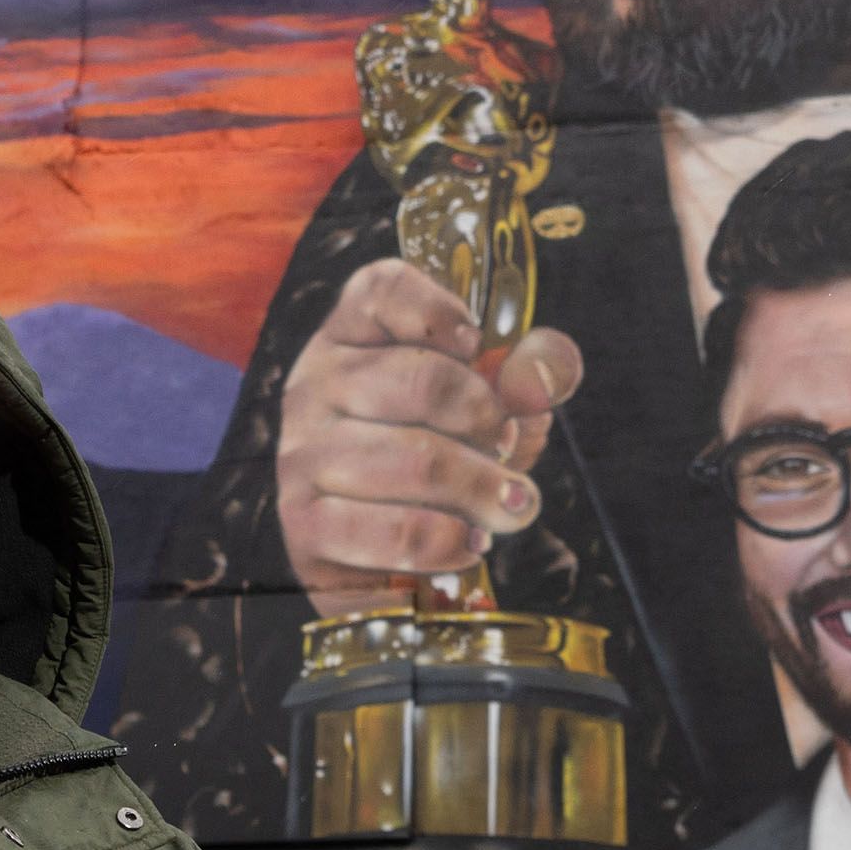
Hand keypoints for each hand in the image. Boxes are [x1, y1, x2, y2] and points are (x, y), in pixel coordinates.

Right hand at [274, 260, 583, 618]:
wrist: (375, 558)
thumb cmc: (433, 461)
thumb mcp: (486, 407)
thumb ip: (528, 375)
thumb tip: (548, 373)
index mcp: (350, 337)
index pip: (380, 291)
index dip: (436, 309)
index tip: (475, 344)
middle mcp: (315, 386)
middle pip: (419, 380)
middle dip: (487, 419)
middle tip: (508, 447)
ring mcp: (302, 456)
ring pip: (415, 460)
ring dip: (483, 488)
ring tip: (511, 505)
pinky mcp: (306, 527)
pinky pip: (395, 531)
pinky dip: (449, 540)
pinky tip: (467, 542)